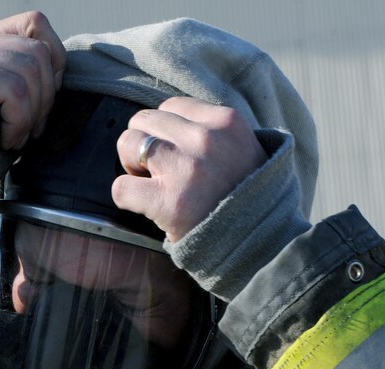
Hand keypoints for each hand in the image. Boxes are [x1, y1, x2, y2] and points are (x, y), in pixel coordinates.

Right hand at [0, 11, 65, 150]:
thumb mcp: (13, 98)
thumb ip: (32, 75)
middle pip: (37, 52)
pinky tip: (4, 139)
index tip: (42, 101)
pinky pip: (13, 91)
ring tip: (16, 136)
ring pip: (28, 71)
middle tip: (31, 130)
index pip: (35, 24)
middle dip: (45, 98)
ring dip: (31, 115)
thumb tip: (62, 74)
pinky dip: (18, 122)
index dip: (54, 62)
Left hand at [112, 97, 268, 240]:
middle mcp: (205, 138)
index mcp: (227, 122)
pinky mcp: (167, 202)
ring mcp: (185, 168)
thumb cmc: (249, 200)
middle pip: (145, 120)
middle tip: (159, 171)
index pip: (172, 106)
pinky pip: (121, 187)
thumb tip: (172, 123)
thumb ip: (215, 132)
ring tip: (151, 184)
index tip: (175, 152)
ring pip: (128, 142)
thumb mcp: (245, 150)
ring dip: (131, 164)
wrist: (262, 245)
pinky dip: (126, 198)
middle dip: (145, 144)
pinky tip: (144, 206)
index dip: (166, 130)